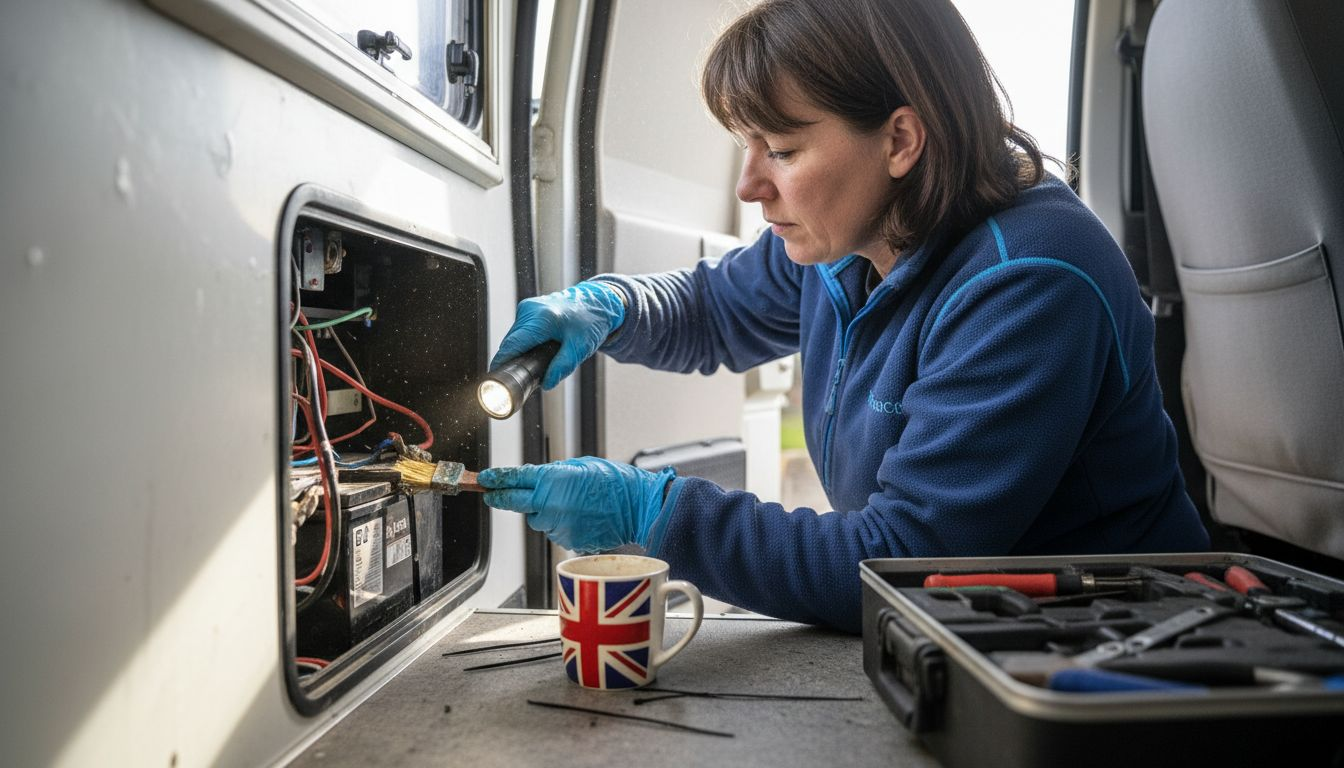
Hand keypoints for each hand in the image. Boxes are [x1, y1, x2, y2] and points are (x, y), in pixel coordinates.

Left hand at [478, 457, 674, 552]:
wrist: (638, 507)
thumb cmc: (615, 483)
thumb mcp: (581, 466)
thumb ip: (554, 473)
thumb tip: (536, 478)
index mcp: (553, 480)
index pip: (514, 478)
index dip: (496, 479)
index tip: (484, 479)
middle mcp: (550, 504)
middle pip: (515, 502)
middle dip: (501, 497)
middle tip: (492, 494)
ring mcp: (558, 525)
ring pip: (537, 520)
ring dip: (544, 512)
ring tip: (569, 504)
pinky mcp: (567, 540)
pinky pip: (555, 531)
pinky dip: (561, 524)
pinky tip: (580, 516)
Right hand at [490, 281, 625, 389]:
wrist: (598, 301)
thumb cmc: (591, 320)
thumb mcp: (580, 347)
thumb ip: (562, 367)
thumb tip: (546, 384)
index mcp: (541, 318)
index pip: (512, 344)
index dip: (501, 363)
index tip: (495, 378)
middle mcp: (530, 310)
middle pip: (510, 343)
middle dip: (514, 361)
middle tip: (523, 380)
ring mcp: (527, 308)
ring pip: (514, 338)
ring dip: (520, 352)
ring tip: (536, 363)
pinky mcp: (528, 310)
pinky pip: (519, 332)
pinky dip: (524, 344)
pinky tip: (537, 351)